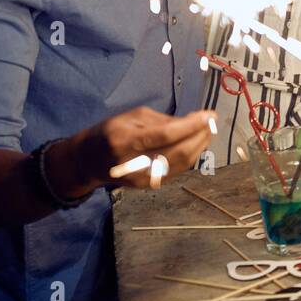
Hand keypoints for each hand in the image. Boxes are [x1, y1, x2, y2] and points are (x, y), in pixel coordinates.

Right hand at [61, 107, 216, 194]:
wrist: (88, 162)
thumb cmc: (109, 132)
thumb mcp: (130, 117)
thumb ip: (161, 120)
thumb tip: (191, 122)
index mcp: (125, 140)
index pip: (165, 135)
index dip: (190, 125)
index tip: (209, 115)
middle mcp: (134, 163)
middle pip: (177, 152)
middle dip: (200, 136)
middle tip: (212, 122)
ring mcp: (142, 178)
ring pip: (181, 164)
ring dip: (200, 146)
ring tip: (208, 131)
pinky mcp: (148, 185)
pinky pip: (177, 170)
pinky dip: (191, 156)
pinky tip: (197, 144)